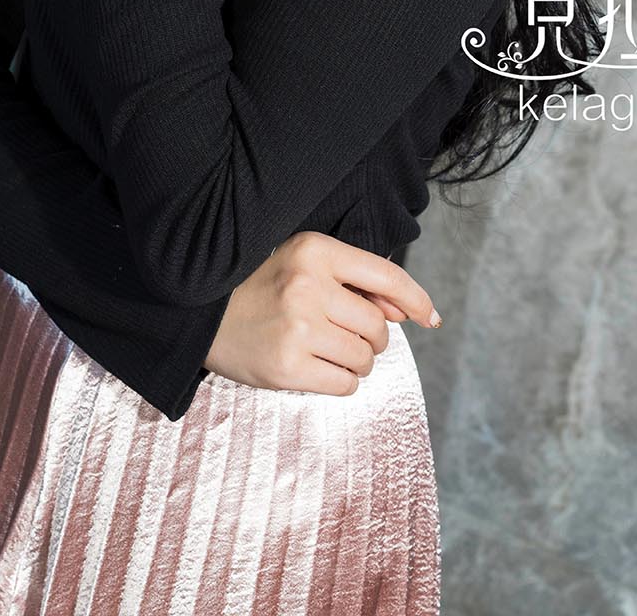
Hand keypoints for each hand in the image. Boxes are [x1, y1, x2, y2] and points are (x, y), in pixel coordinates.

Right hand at [202, 231, 442, 395]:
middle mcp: (308, 286)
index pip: (386, 277)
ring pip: (365, 358)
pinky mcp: (288, 368)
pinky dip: (341, 381)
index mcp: (315, 251)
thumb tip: (409, 311)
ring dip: (356, 362)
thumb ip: (359, 282)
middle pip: (378, 327)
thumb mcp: (307, 264)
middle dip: (371, 337)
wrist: (205, 316)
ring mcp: (298, 328)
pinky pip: (345, 384)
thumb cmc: (264, 287)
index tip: (430, 317)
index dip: (417, 299)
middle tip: (343, 333)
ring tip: (326, 350)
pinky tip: (317, 367)